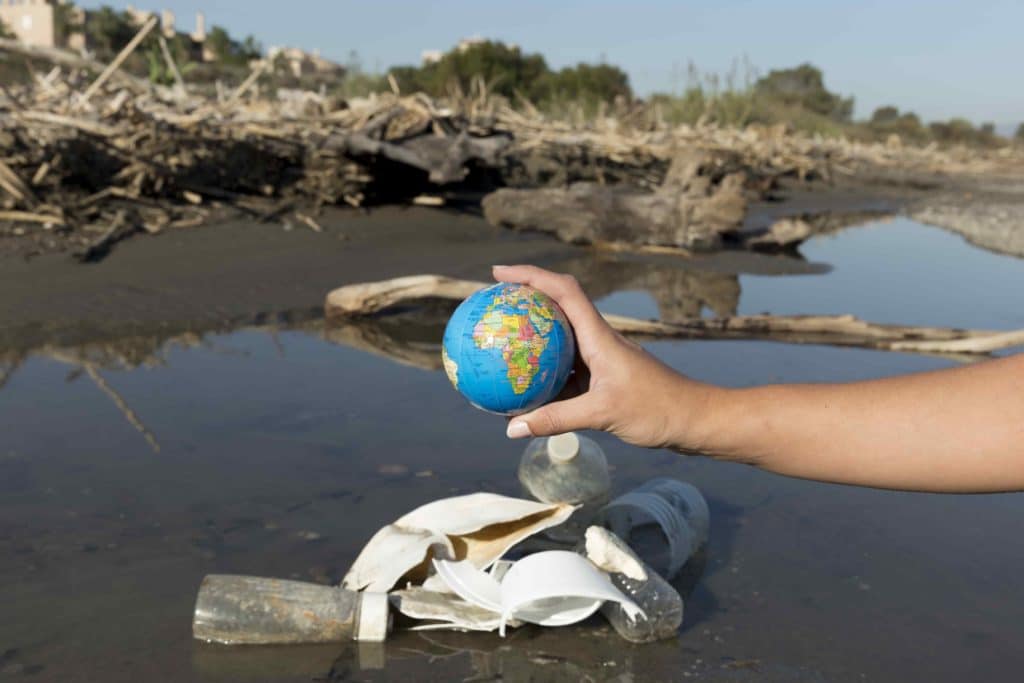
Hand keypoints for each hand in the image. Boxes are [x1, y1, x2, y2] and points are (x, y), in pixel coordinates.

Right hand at [493, 265, 719, 450]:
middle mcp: (599, 341)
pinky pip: (565, 372)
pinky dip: (543, 377)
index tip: (498, 272)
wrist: (695, 420)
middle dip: (523, 301)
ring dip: (531, 340)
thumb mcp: (602, 414)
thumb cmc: (657, 410)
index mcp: (600, 336)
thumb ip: (556, 419)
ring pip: (559, 342)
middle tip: (490, 305)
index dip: (530, 275)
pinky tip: (522, 392)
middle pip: (556, 308)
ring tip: (498, 345)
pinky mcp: (604, 381)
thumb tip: (512, 428)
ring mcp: (601, 360)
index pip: (562, 291)